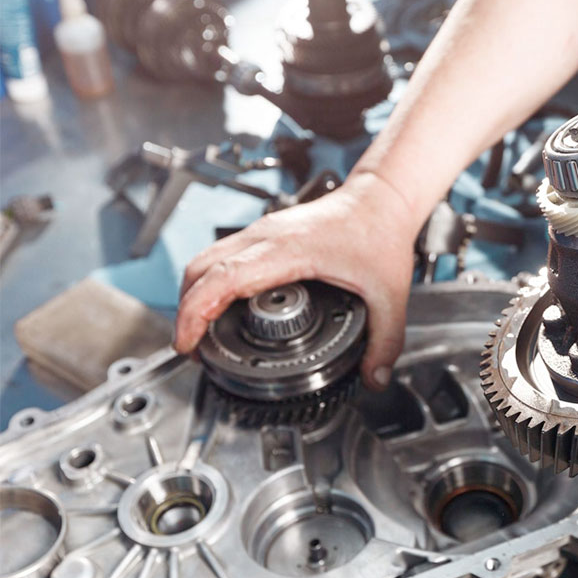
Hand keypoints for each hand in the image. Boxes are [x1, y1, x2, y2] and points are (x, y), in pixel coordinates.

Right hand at [174, 171, 419, 390]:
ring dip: (195, 295)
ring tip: (200, 333)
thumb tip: (375, 377)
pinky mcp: (265, 233)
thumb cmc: (379, 233)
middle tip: (192, 348)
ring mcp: (262, 231)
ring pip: (206, 259)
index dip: (195, 312)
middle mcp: (267, 236)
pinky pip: (222, 255)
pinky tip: (221, 307)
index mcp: (289, 249)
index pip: (223, 277)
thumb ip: (386, 341)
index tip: (187, 343)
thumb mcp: (390, 295)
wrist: (380, 200)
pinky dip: (211, 283)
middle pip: (201, 268)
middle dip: (186, 311)